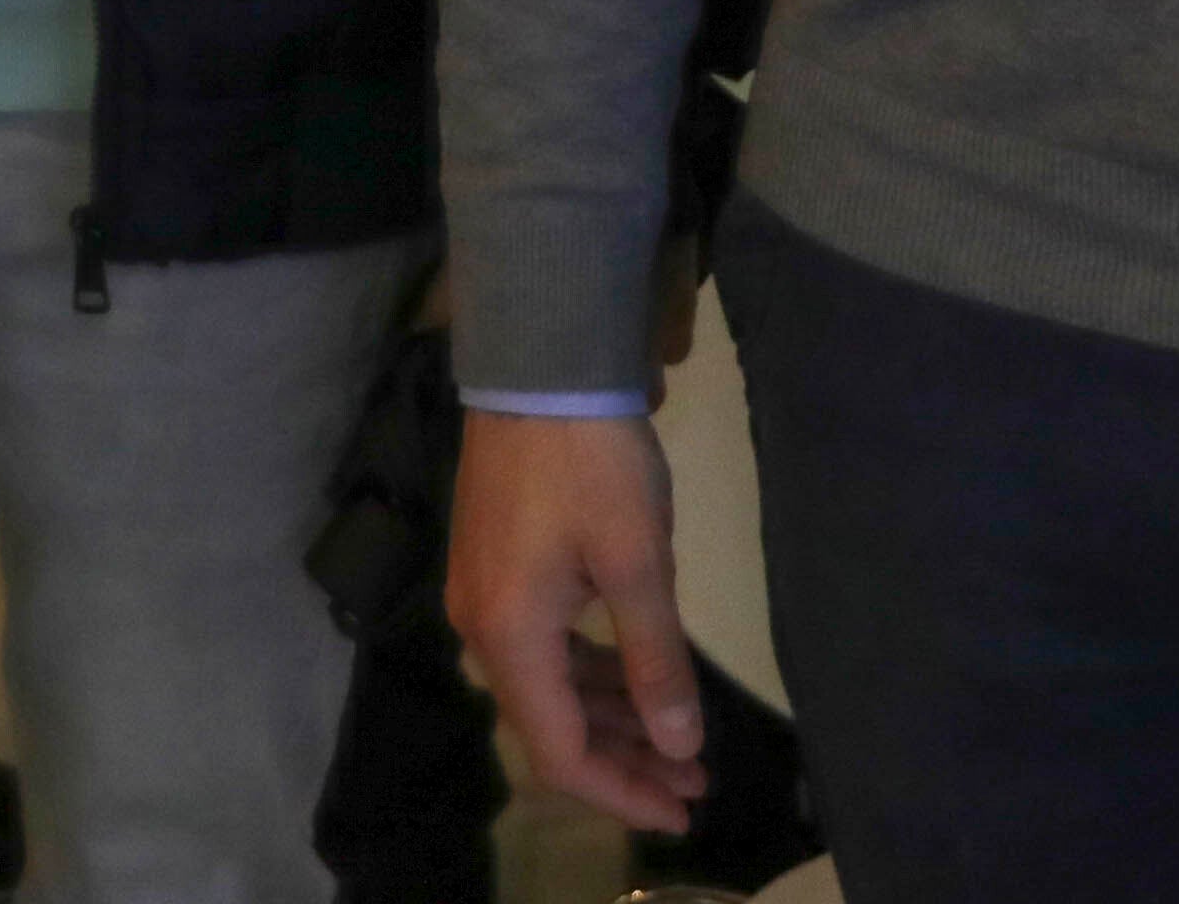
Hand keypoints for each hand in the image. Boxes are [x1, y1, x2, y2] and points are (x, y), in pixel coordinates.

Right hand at [449, 408, 705, 832]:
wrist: (537, 368)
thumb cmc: (591, 465)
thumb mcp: (638, 563)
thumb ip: (657, 661)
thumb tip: (678, 744)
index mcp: (511, 637)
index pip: (560, 753)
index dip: (621, 793)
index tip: (683, 809)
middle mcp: (482, 629)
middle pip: (550, 726)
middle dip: (626, 760)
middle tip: (697, 777)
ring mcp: (481, 595)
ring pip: (547, 687)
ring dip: (611, 717)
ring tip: (678, 736)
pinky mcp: (493, 568)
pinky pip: (541, 649)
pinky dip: (589, 674)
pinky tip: (632, 674)